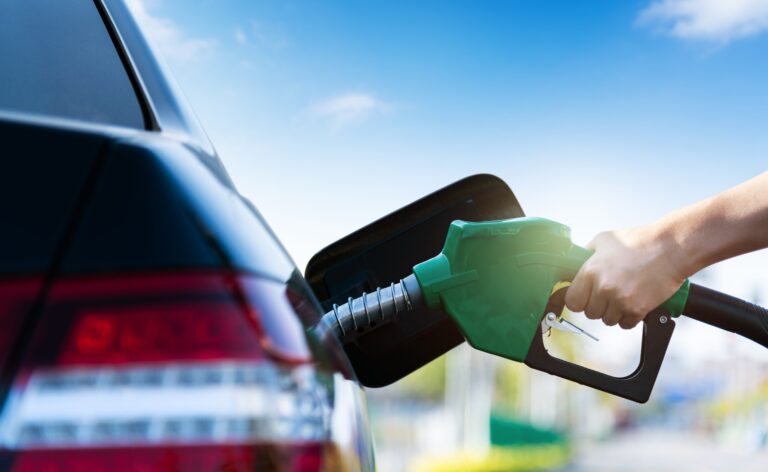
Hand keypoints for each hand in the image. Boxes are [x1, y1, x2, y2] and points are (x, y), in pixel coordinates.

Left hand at [564, 226, 686, 328]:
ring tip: (623, 295)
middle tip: (607, 293)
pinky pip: (625, 324)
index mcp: (590, 272)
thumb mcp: (604, 240)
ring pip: (607, 320)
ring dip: (613, 311)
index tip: (583, 296)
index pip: (572, 302)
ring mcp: (621, 301)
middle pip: (590, 313)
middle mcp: (603, 288)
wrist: (670, 248)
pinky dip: (628, 317)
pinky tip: (633, 302)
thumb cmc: (639, 241)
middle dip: (597, 305)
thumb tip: (574, 267)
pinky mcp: (638, 310)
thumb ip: (586, 256)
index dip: (577, 299)